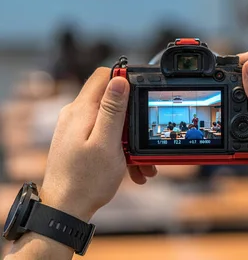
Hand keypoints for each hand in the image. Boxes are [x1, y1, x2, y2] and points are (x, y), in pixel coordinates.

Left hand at [40, 68, 156, 221]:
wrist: (65, 209)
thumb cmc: (86, 180)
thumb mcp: (107, 143)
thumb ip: (113, 110)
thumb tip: (119, 80)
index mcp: (82, 111)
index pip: (103, 76)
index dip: (124, 80)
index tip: (140, 95)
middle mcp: (76, 115)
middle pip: (111, 101)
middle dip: (133, 120)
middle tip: (144, 141)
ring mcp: (76, 128)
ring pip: (112, 122)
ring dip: (130, 140)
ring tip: (142, 164)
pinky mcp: (79, 141)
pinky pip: (105, 136)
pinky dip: (120, 149)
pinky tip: (132, 168)